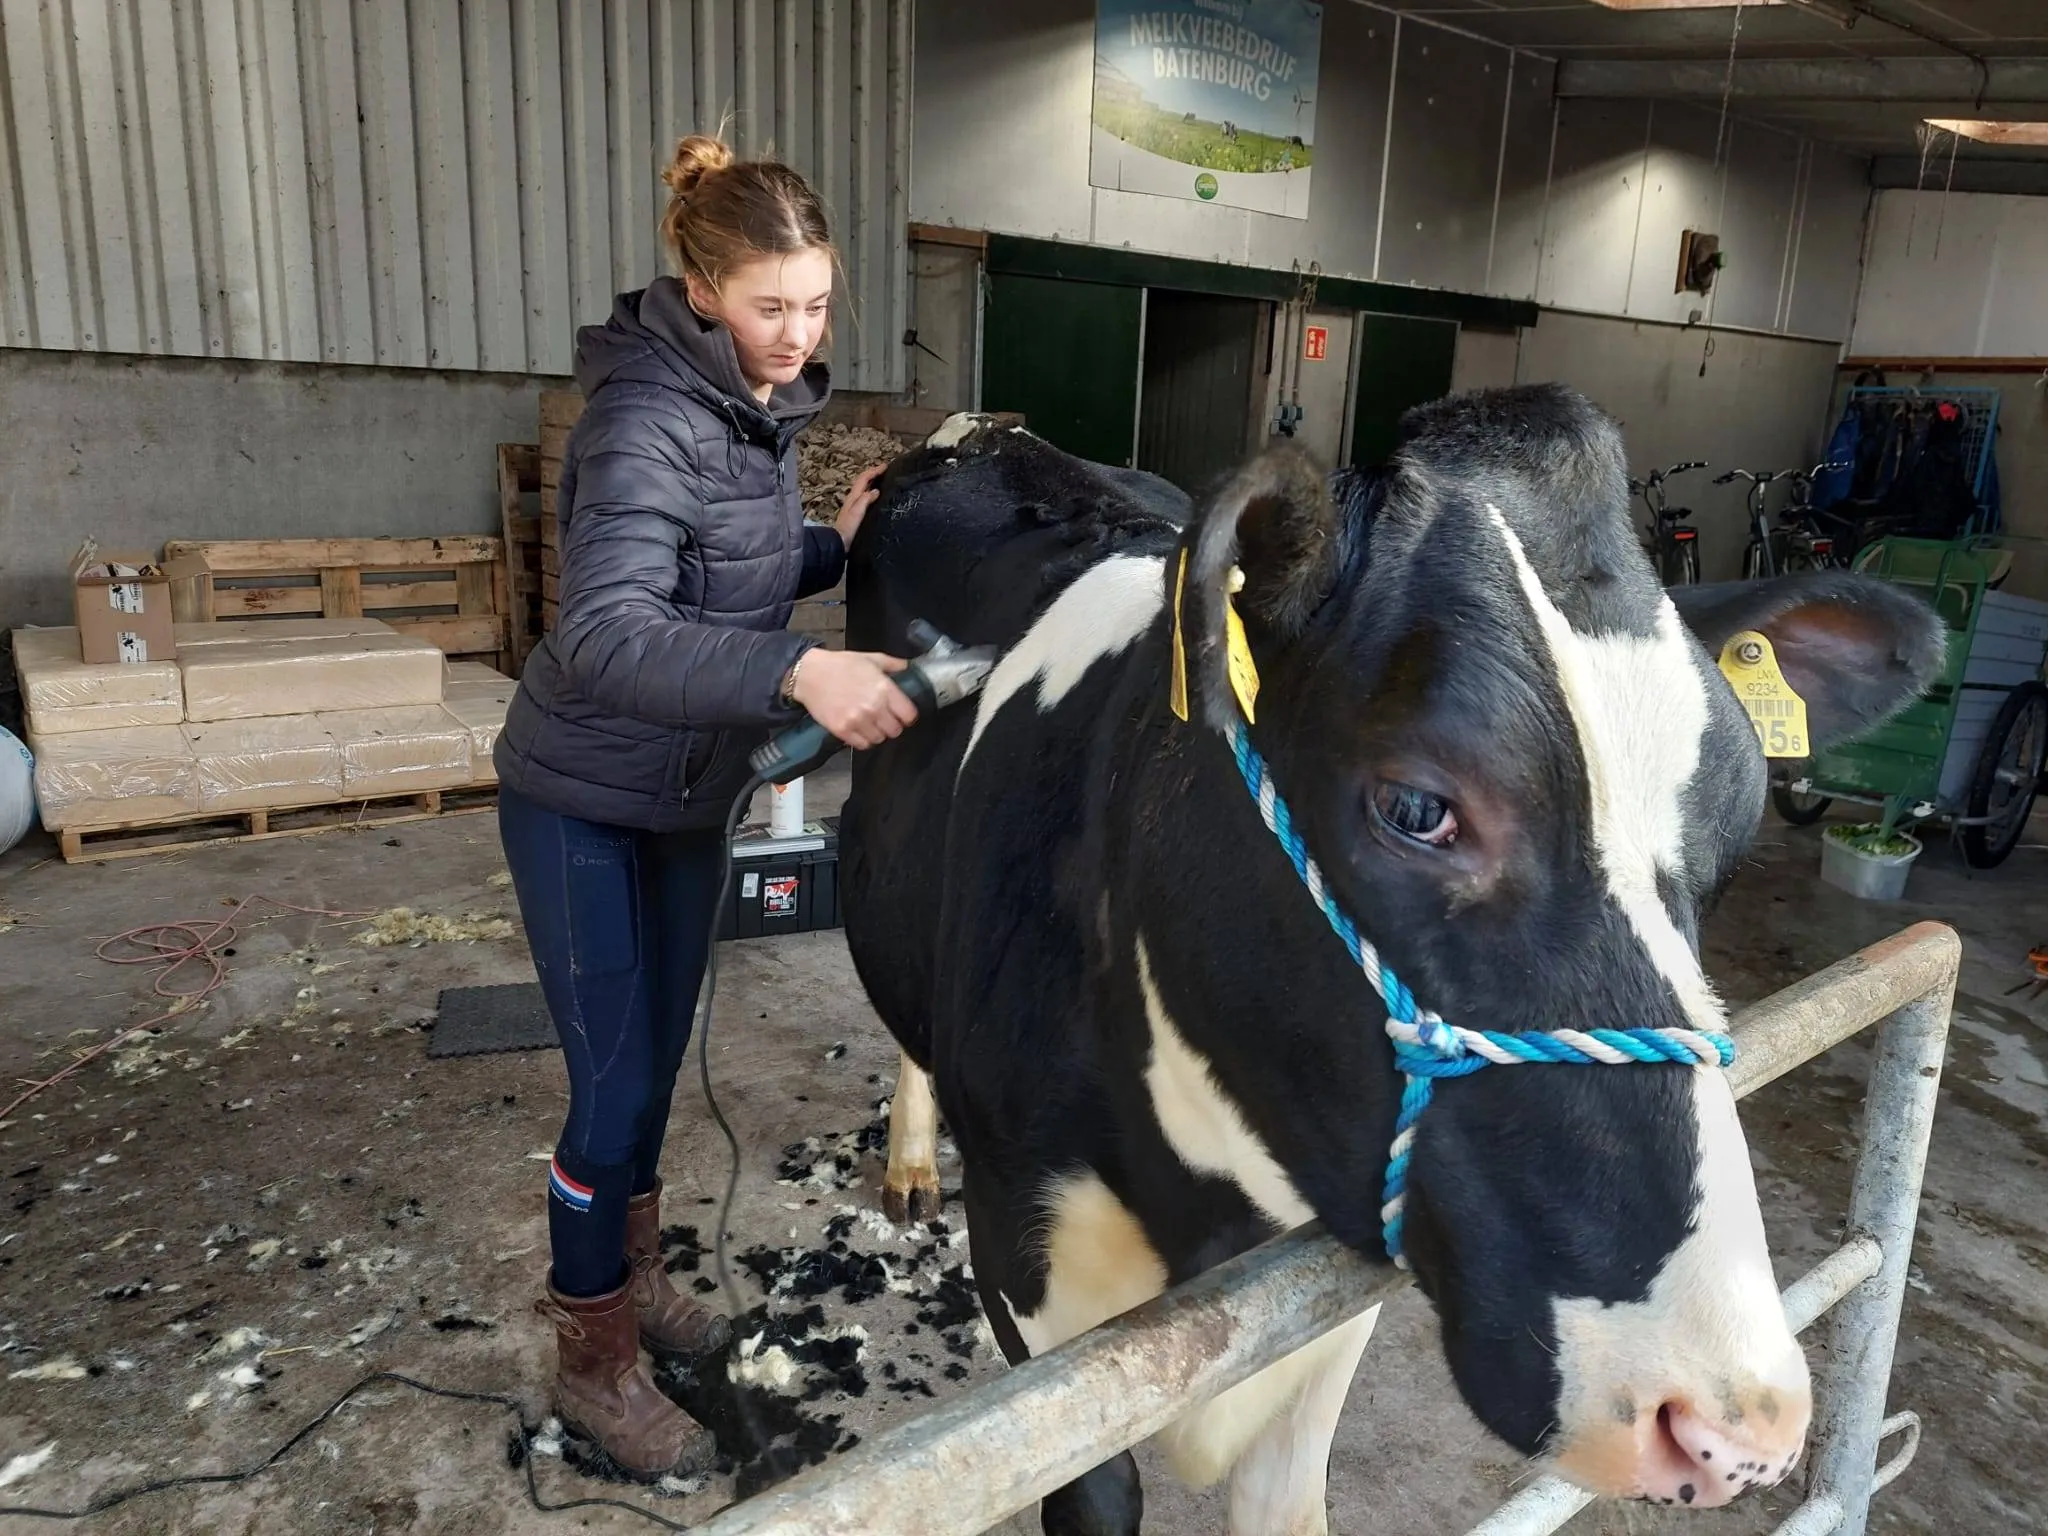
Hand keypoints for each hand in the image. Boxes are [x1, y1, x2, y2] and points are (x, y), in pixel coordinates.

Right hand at [791, 648, 917, 748]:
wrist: (810, 674)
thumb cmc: (840, 665)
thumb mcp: (871, 658)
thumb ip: (893, 664)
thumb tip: (909, 668)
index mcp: (884, 688)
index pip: (909, 715)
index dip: (907, 716)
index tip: (902, 715)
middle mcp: (873, 707)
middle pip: (895, 730)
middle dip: (892, 725)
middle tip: (884, 719)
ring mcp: (857, 720)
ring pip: (879, 739)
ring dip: (876, 733)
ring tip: (870, 724)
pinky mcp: (842, 730)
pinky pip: (862, 745)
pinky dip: (862, 739)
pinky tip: (858, 729)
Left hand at [834, 464, 887, 547]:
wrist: (838, 543)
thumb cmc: (848, 529)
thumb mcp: (857, 512)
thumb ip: (865, 500)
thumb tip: (875, 490)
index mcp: (853, 497)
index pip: (864, 479)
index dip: (874, 471)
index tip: (885, 466)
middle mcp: (853, 499)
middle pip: (862, 481)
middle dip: (872, 474)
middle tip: (884, 470)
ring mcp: (853, 506)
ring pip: (863, 488)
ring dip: (871, 482)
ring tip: (881, 480)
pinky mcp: (855, 513)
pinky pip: (864, 497)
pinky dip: (871, 492)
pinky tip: (875, 496)